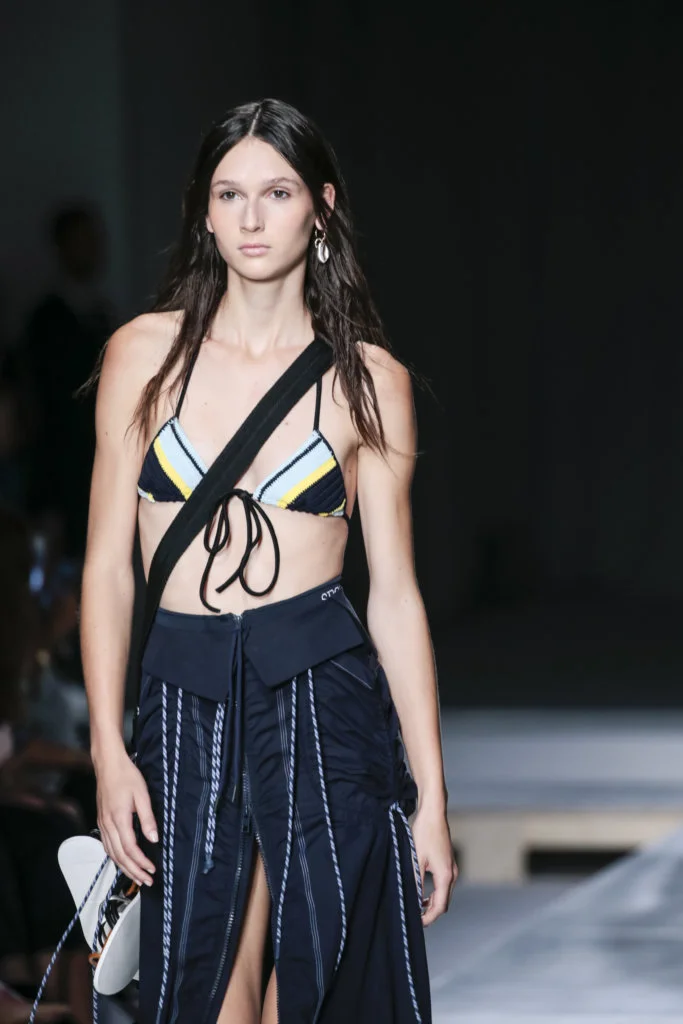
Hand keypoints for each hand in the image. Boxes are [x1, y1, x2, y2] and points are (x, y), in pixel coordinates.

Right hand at [94, 745, 158, 886]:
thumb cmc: (126, 776)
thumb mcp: (142, 795)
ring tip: (137, 876)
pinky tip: (123, 860)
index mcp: (119, 819)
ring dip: (124, 867)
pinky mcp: (101, 821)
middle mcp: (108, 824)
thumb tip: (154, 839)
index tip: (152, 870)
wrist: (108, 764)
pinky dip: (115, 857)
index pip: (130, 848)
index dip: (141, 862)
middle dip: (133, 871)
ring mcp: (102, 824)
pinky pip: (107, 845)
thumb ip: (148, 818)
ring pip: (111, 853)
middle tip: (146, 881)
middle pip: (119, 856)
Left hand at [411, 805, 457, 925]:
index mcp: (445, 875)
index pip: (439, 906)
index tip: (417, 923)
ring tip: (417, 908)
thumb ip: (416, 882)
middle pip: (444, 902)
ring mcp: (452, 868)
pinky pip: (443, 885)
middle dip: (430, 913)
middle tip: (415, 918)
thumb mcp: (416, 859)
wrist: (433, 813)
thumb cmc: (424, 833)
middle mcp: (452, 874)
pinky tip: (423, 893)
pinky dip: (434, 893)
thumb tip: (413, 900)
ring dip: (432, 903)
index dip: (428, 918)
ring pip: (444, 894)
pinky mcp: (448, 863)